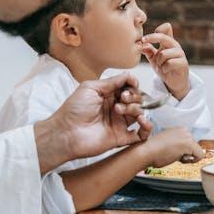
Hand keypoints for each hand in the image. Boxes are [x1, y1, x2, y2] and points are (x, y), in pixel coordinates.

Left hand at [34, 72, 151, 172]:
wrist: (66, 132)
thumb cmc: (74, 109)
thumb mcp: (91, 88)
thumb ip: (112, 82)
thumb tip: (129, 75)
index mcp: (108, 96)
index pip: (128, 87)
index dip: (132, 84)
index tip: (131, 83)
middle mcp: (116, 108)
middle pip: (136, 99)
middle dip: (133, 96)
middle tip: (122, 98)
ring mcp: (119, 123)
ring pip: (140, 113)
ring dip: (135, 108)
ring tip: (120, 110)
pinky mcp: (121, 137)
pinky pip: (141, 134)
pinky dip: (147, 128)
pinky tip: (143, 122)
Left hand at [141, 22, 189, 99]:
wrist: (174, 82)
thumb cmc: (164, 67)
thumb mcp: (154, 58)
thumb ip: (149, 50)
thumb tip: (142, 45)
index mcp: (168, 42)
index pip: (165, 29)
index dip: (154, 32)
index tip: (143, 39)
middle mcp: (175, 45)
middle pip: (164, 37)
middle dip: (152, 38)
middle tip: (143, 42)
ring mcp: (180, 54)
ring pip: (164, 53)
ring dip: (159, 61)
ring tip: (160, 66)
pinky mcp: (183, 63)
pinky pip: (170, 63)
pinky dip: (164, 68)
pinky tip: (165, 70)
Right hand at [141, 127, 203, 167]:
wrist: (146, 152)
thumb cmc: (152, 150)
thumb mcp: (167, 143)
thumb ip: (177, 144)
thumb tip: (183, 151)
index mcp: (178, 128)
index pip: (189, 142)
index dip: (183, 151)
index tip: (173, 151)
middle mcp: (184, 130)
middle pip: (194, 146)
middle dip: (185, 153)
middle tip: (172, 154)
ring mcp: (187, 136)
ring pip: (197, 151)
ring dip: (187, 157)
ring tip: (174, 156)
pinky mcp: (189, 143)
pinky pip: (200, 155)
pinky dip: (192, 161)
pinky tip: (180, 159)